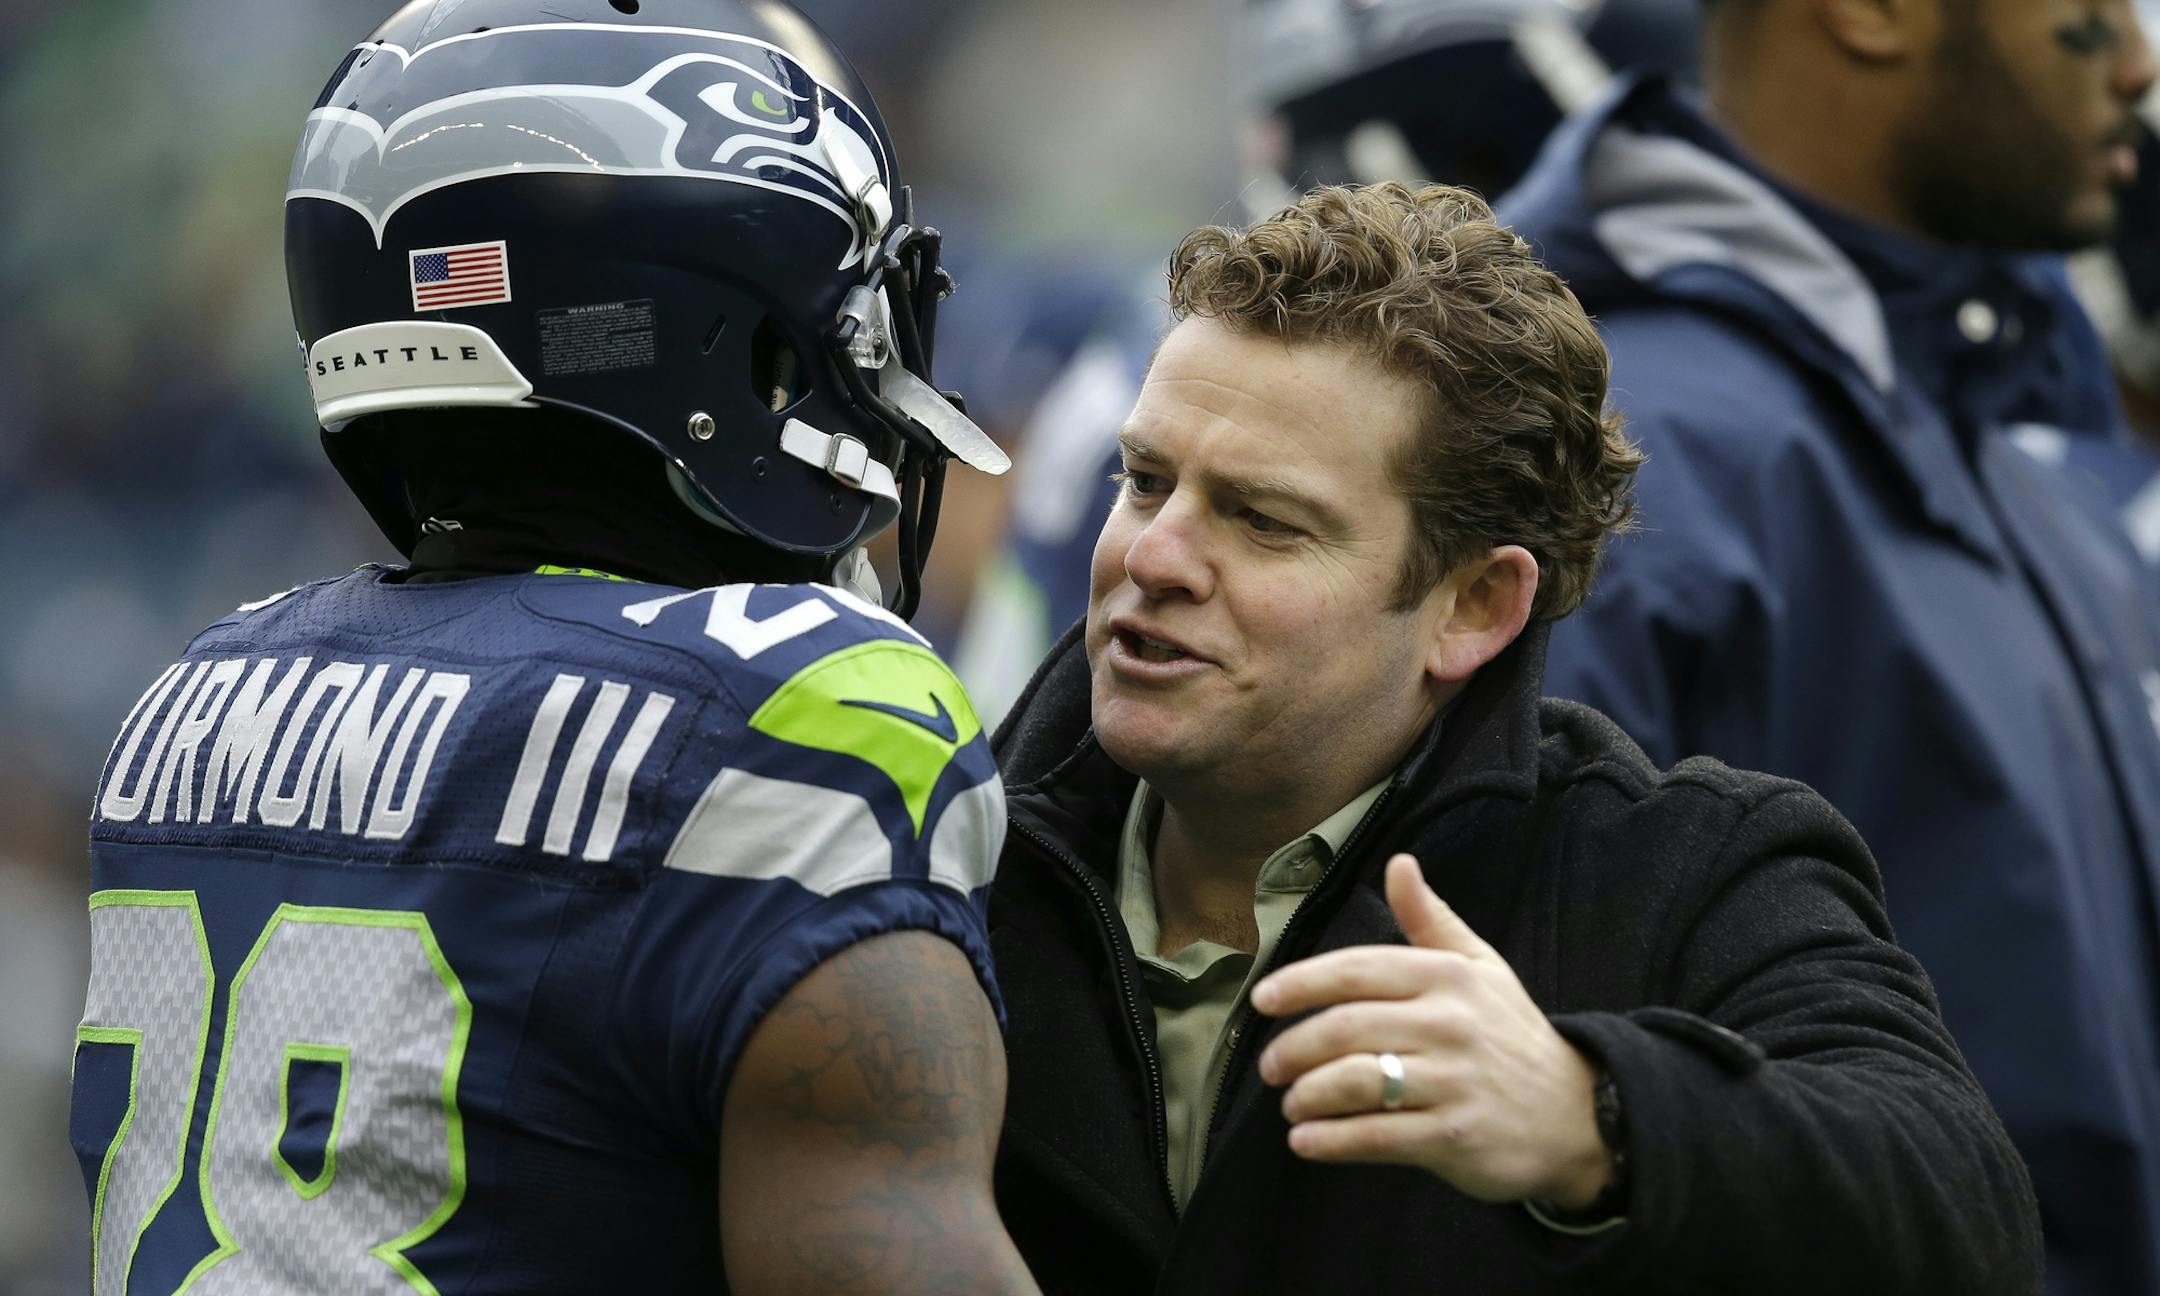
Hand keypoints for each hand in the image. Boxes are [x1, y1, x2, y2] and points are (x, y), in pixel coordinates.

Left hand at [1250, 854, 1610, 1207]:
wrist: (1577, 1115)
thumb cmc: (1510, 1034)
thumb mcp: (1480, 967)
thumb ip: (1430, 920)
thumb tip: (1398, 862)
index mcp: (1447, 977)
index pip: (1356, 970)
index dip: (1301, 983)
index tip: (1261, 1000)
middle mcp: (1449, 1024)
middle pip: (1345, 1028)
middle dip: (1293, 1048)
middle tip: (1269, 1066)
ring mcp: (1453, 1082)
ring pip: (1355, 1082)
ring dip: (1307, 1095)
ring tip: (1291, 1104)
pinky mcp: (1455, 1136)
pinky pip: (1377, 1136)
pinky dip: (1332, 1140)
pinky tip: (1305, 1141)